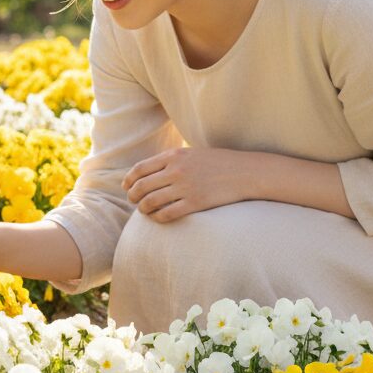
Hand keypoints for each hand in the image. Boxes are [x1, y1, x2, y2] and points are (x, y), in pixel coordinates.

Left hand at [122, 147, 252, 222]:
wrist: (245, 172)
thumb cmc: (217, 163)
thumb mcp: (191, 154)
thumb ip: (170, 161)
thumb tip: (147, 172)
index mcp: (174, 156)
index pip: (140, 169)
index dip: (129, 180)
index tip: (126, 187)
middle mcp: (176, 170)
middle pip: (141, 186)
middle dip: (133, 196)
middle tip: (134, 201)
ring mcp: (185, 187)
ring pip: (151, 202)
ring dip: (143, 209)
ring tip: (145, 211)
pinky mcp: (195, 203)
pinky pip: (166, 214)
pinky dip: (157, 218)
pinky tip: (158, 218)